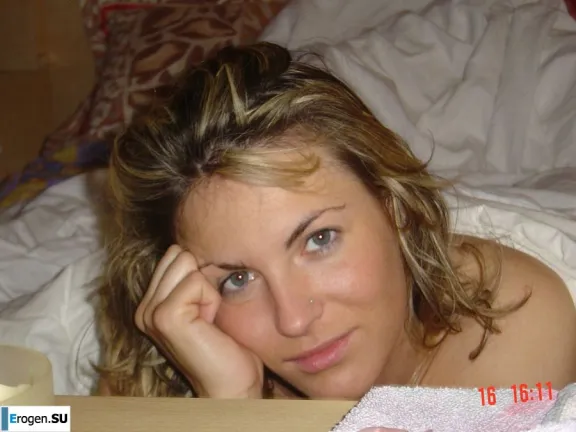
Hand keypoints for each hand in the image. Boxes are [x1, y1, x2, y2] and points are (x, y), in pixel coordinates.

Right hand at [135, 245, 263, 397]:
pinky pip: (197, 281)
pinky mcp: (165, 316)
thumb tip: (199, 241)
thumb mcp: (205, 303)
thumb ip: (191, 278)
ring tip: (208, 318)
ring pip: (187, 262)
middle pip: (179, 253)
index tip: (206, 306)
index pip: (175, 253)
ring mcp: (151, 312)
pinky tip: (209, 324)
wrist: (232, 382)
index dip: (200, 272)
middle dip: (203, 278)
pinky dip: (211, 299)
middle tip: (207, 313)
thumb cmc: (227, 344)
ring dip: (208, 288)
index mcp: (151, 303)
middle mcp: (144, 307)